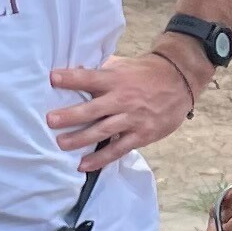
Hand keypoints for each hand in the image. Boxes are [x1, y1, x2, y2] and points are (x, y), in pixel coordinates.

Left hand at [47, 50, 193, 169]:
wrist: (180, 81)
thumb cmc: (146, 73)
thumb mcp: (124, 66)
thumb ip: (102, 70)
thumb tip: (76, 71)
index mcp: (116, 79)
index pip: (90, 78)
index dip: (71, 78)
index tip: (52, 78)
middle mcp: (123, 99)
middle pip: (93, 109)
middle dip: (71, 115)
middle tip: (51, 121)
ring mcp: (132, 119)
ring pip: (103, 131)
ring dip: (80, 139)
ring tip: (61, 144)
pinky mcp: (141, 135)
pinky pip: (118, 149)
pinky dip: (101, 159)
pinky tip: (84, 165)